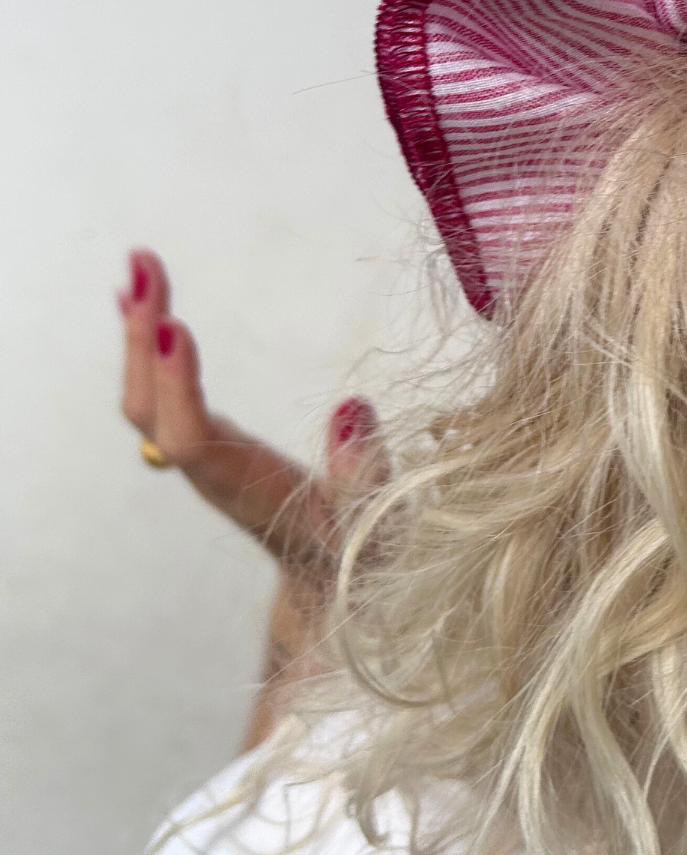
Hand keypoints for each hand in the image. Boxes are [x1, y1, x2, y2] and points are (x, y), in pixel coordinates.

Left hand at [118, 248, 386, 743]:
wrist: (336, 587)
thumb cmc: (366, 560)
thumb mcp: (378, 526)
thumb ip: (364, 474)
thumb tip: (352, 409)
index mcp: (244, 492)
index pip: (188, 442)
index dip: (177, 388)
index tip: (175, 326)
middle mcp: (211, 473)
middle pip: (149, 412)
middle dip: (142, 339)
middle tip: (144, 266)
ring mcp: (205, 459)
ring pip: (147, 402)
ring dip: (139, 334)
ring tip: (139, 268)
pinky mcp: (211, 446)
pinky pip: (163, 398)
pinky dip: (153, 346)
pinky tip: (152, 309)